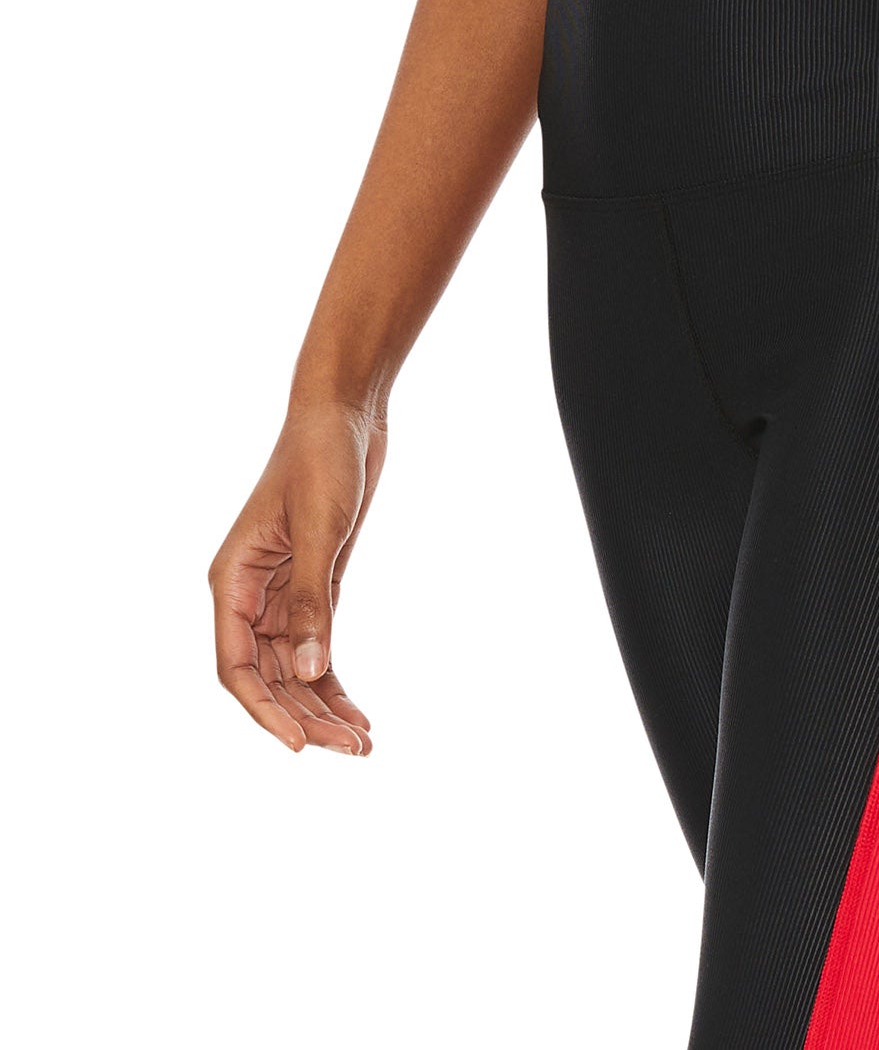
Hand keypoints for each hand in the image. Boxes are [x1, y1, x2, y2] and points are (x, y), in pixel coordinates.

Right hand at [208, 399, 385, 754]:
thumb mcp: (320, 528)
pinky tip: (359, 713)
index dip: (264, 710)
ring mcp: (282, 593)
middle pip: (269, 677)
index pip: (237, 665)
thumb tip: (311, 672)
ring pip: (295, 669)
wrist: (345, 411)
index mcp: (232, 581)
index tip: (300, 744)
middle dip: (305, 716)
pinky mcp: (314, 585)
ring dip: (324, 707)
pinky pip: (318, 646)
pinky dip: (334, 680)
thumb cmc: (321, 458)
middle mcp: (250, 594)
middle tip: (352, 750)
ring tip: (363, 744)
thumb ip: (312, 601)